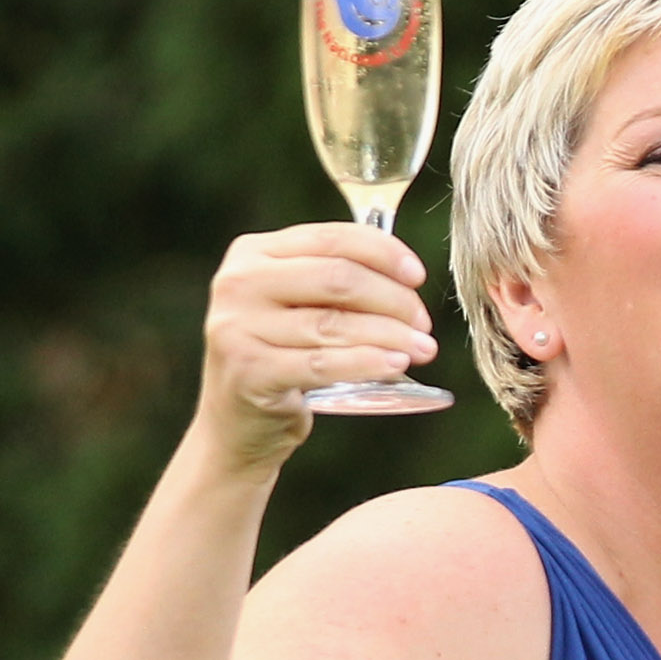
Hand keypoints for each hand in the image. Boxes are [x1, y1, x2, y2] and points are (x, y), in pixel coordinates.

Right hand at [196, 223, 440, 467]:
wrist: (237, 421)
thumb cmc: (281, 356)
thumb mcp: (297, 306)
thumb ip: (337, 280)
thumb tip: (407, 275)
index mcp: (253, 253)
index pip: (331, 238)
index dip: (384, 253)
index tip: (418, 276)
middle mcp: (239, 283)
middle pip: (337, 278)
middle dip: (392, 299)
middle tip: (423, 323)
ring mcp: (237, 328)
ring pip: (334, 323)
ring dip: (389, 335)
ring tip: (422, 348)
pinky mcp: (249, 371)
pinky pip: (322, 364)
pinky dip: (366, 363)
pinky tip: (396, 365)